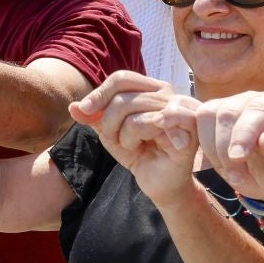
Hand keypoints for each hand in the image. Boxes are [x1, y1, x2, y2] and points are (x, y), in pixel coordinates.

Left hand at [69, 72, 201, 208]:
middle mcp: (169, 94)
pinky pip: (154, 121)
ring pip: (134, 112)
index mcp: (152, 89)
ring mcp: (181, 110)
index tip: (84, 112)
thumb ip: (94, 116)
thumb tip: (74, 106)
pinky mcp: (189, 129)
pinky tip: (149, 146)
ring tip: (135, 146)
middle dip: (109, 122)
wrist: (160, 183)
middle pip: (123, 97)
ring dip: (125, 136)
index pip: (122, 79)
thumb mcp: (110, 133)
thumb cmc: (139, 153)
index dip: (99, 94)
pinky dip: (139, 135)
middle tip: (118, 141)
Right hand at [188, 89, 263, 205]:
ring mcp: (230, 106)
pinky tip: (217, 165)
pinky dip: (200, 145)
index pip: (257, 110)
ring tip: (232, 174)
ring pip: (206, 115)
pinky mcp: (212, 118)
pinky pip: (194, 123)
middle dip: (225, 146)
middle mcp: (254, 99)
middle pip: (227, 111)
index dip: (244, 133)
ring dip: (212, 148)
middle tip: (237, 178)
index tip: (238, 158)